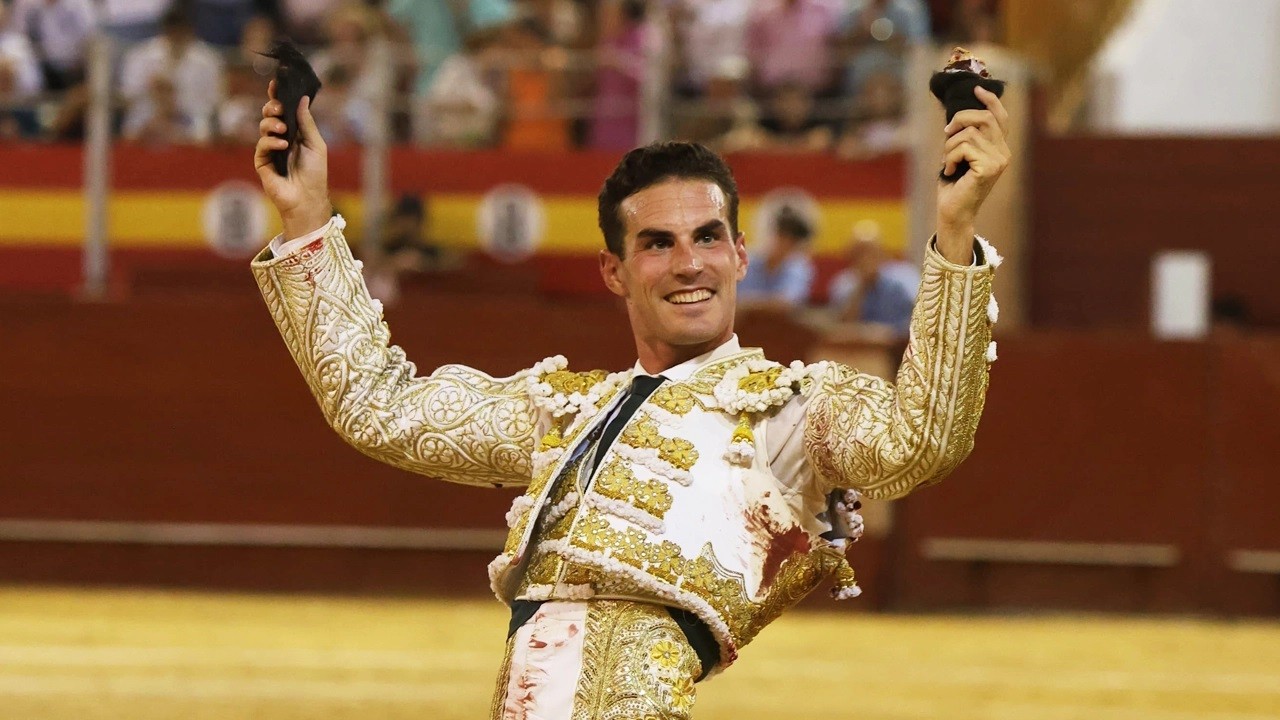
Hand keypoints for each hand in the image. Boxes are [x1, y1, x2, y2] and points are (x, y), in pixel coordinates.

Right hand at [254, 79, 331, 239]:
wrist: (307, 198)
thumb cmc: (315, 173)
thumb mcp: (315, 143)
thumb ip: (306, 122)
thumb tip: (302, 99)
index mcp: (295, 132)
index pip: (284, 111)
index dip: (278, 97)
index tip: (276, 84)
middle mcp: (281, 138)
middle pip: (270, 114)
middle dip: (273, 107)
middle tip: (279, 107)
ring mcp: (270, 149)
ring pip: (264, 126)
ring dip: (272, 123)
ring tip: (283, 129)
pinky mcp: (262, 161)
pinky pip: (262, 144)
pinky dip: (271, 141)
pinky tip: (282, 145)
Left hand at [936, 85, 1009, 262]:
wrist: (954, 211)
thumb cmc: (954, 184)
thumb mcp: (960, 154)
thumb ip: (965, 135)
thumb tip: (956, 114)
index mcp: (1000, 148)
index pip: (1000, 117)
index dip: (990, 100)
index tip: (976, 89)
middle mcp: (1004, 153)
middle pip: (983, 118)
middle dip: (959, 120)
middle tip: (946, 134)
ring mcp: (999, 161)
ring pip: (968, 133)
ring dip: (949, 146)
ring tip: (948, 162)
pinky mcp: (989, 168)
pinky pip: (963, 147)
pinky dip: (950, 157)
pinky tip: (949, 171)